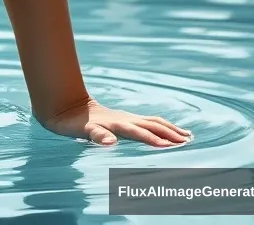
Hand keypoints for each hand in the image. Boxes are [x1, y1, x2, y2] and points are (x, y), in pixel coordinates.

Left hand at [40, 97, 191, 146]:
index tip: (171, 147)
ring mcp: (125, 117)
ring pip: (152, 122)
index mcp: (116, 123)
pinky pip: (147, 122)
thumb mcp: (81, 130)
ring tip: (187, 135)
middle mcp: (123, 119)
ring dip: (169, 128)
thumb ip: (96, 135)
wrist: (64, 105)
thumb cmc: (72, 122)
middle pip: (151, 125)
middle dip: (170, 133)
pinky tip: (165, 129)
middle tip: (189, 142)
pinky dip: (160, 126)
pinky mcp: (123, 118)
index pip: (139, 133)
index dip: (154, 140)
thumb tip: (110, 143)